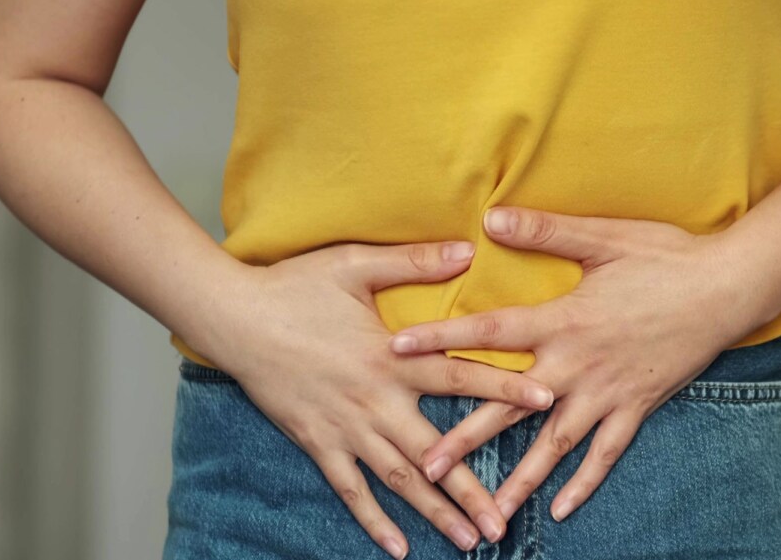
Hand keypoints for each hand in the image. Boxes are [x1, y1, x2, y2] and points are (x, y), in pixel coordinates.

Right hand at [202, 239, 556, 558]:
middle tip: (507, 521)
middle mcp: (375, 401)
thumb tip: (469, 250)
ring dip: (437, 513)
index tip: (548, 401)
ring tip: (471, 541)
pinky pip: (350, 490)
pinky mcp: (317, 443)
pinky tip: (398, 548)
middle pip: (437, 451)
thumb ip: (414, 262)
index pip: (461, 375)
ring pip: (401, 480)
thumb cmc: (294, 286)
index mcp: (391, 357)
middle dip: (474, 489)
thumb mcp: (355, 264)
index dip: (505, 387)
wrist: (233, 318)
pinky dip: (374, 521)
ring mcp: (345, 428)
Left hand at [387, 206, 772, 522]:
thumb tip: (490, 216)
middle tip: (425, 468)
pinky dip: (584, 483)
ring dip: (518, 479)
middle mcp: (577, 365)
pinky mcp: (636, 408)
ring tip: (485, 513)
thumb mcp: (603, 238)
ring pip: (553, 444)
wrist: (728, 288)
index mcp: (563, 321)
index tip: (396, 352)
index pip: (489, 332)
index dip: (440, 339)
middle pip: (509, 407)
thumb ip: (545, 231)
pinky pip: (605, 454)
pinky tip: (560, 510)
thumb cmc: (665, 257)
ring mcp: (607, 393)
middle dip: (465, 439)